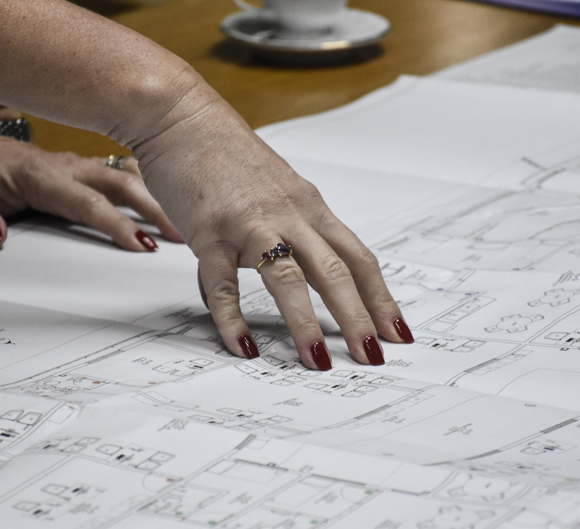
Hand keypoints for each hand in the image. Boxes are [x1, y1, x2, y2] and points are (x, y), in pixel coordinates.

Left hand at [0, 138, 182, 250]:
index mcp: (40, 175)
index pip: (85, 202)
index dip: (116, 223)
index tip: (141, 244)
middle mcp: (68, 167)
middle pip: (120, 185)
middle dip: (154, 209)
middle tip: (182, 235)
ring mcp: (81, 167)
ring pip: (128, 178)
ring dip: (158, 199)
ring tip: (186, 225)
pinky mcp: (87, 172)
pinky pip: (125, 176)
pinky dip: (151, 187)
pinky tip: (175, 200)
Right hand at [132, 91, 414, 369]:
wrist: (181, 117)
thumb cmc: (228, 155)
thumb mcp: (278, 190)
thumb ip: (295, 227)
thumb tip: (309, 268)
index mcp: (309, 208)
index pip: (358, 259)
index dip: (381, 297)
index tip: (398, 331)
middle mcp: (289, 215)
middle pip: (336, 272)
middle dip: (359, 319)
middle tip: (373, 357)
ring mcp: (249, 224)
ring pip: (288, 279)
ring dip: (306, 323)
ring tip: (318, 361)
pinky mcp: (209, 232)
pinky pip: (223, 284)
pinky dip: (233, 319)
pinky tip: (244, 346)